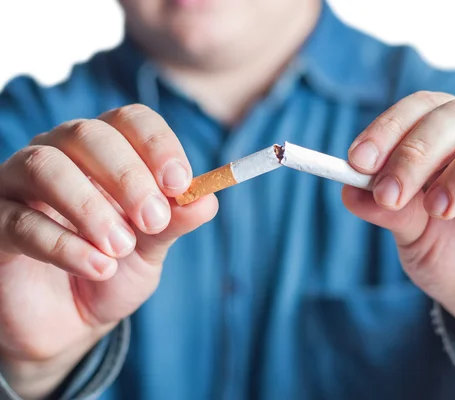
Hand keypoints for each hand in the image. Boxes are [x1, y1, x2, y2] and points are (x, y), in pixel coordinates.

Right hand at [0, 104, 217, 396]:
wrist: (72, 321)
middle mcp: (60, 154)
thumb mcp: (153, 248)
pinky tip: (99, 268)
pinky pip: (20, 221)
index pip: (130, 120)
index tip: (181, 183)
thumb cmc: (114, 270)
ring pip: (45, 167)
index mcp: (105, 151)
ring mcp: (18, 185)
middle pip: (87, 134)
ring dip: (91, 207)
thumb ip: (175, 221)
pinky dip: (65, 245)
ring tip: (121, 248)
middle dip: (127, 177)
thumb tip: (207, 199)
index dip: (157, 145)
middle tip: (153, 220)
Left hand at [343, 91, 454, 382]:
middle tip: (391, 193)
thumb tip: (349, 188)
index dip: (389, 128)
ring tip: (438, 209)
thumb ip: (387, 210)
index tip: (357, 162)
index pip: (424, 109)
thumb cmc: (454, 261)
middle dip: (418, 152)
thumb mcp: (411, 237)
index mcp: (454, 140)